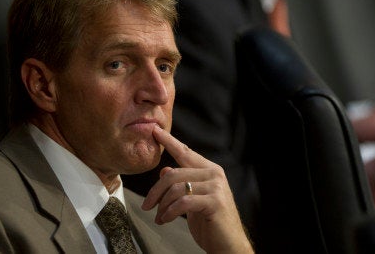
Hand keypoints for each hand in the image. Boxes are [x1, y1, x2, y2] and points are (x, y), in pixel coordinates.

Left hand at [141, 126, 253, 253]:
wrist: (228, 244)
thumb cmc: (210, 222)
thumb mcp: (193, 200)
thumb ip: (182, 184)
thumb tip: (164, 170)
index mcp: (209, 170)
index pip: (185, 152)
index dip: (169, 140)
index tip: (154, 131)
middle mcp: (214, 174)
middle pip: (174, 174)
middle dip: (156, 191)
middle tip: (147, 205)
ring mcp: (216, 187)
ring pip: (176, 188)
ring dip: (162, 205)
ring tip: (160, 217)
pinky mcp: (215, 201)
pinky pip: (183, 202)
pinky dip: (170, 212)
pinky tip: (166, 220)